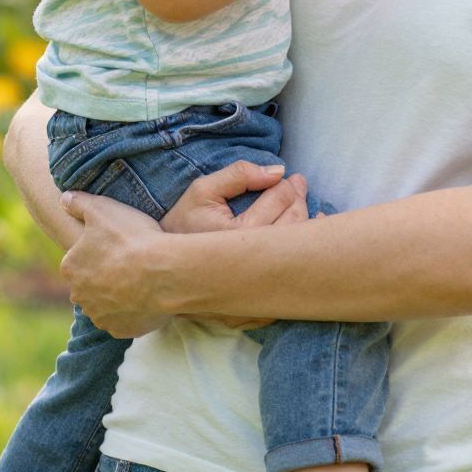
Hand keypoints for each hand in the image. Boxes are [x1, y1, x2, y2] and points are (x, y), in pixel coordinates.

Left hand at [58, 192, 174, 337]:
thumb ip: (79, 203)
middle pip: (91, 284)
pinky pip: (124, 320)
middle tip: (130, 263)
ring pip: (106, 304)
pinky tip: (148, 296)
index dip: (99, 252)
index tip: (118, 246)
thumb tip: (63, 199)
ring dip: (118, 295)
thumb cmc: (132, 239)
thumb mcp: (103, 209)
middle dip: (105, 276)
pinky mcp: (120, 330)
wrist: (163, 273)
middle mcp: (79, 295)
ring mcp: (100, 316)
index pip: (79, 260)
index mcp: (71, 267)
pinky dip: (133, 311)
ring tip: (142, 280)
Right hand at [159, 160, 312, 330]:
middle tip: (298, 188)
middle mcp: (251, 262)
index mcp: (236, 234)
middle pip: (295, 222)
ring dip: (308, 223)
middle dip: (300, 199)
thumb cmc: (182, 227)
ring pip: (299, 248)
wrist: (163, 272)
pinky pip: (294, 279)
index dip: (287, 185)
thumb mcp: (202, 192)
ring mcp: (257, 284)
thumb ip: (238, 175)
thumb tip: (278, 171)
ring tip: (303, 207)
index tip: (289, 178)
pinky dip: (306, 257)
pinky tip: (304, 241)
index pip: (279, 199)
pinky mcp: (260, 300)